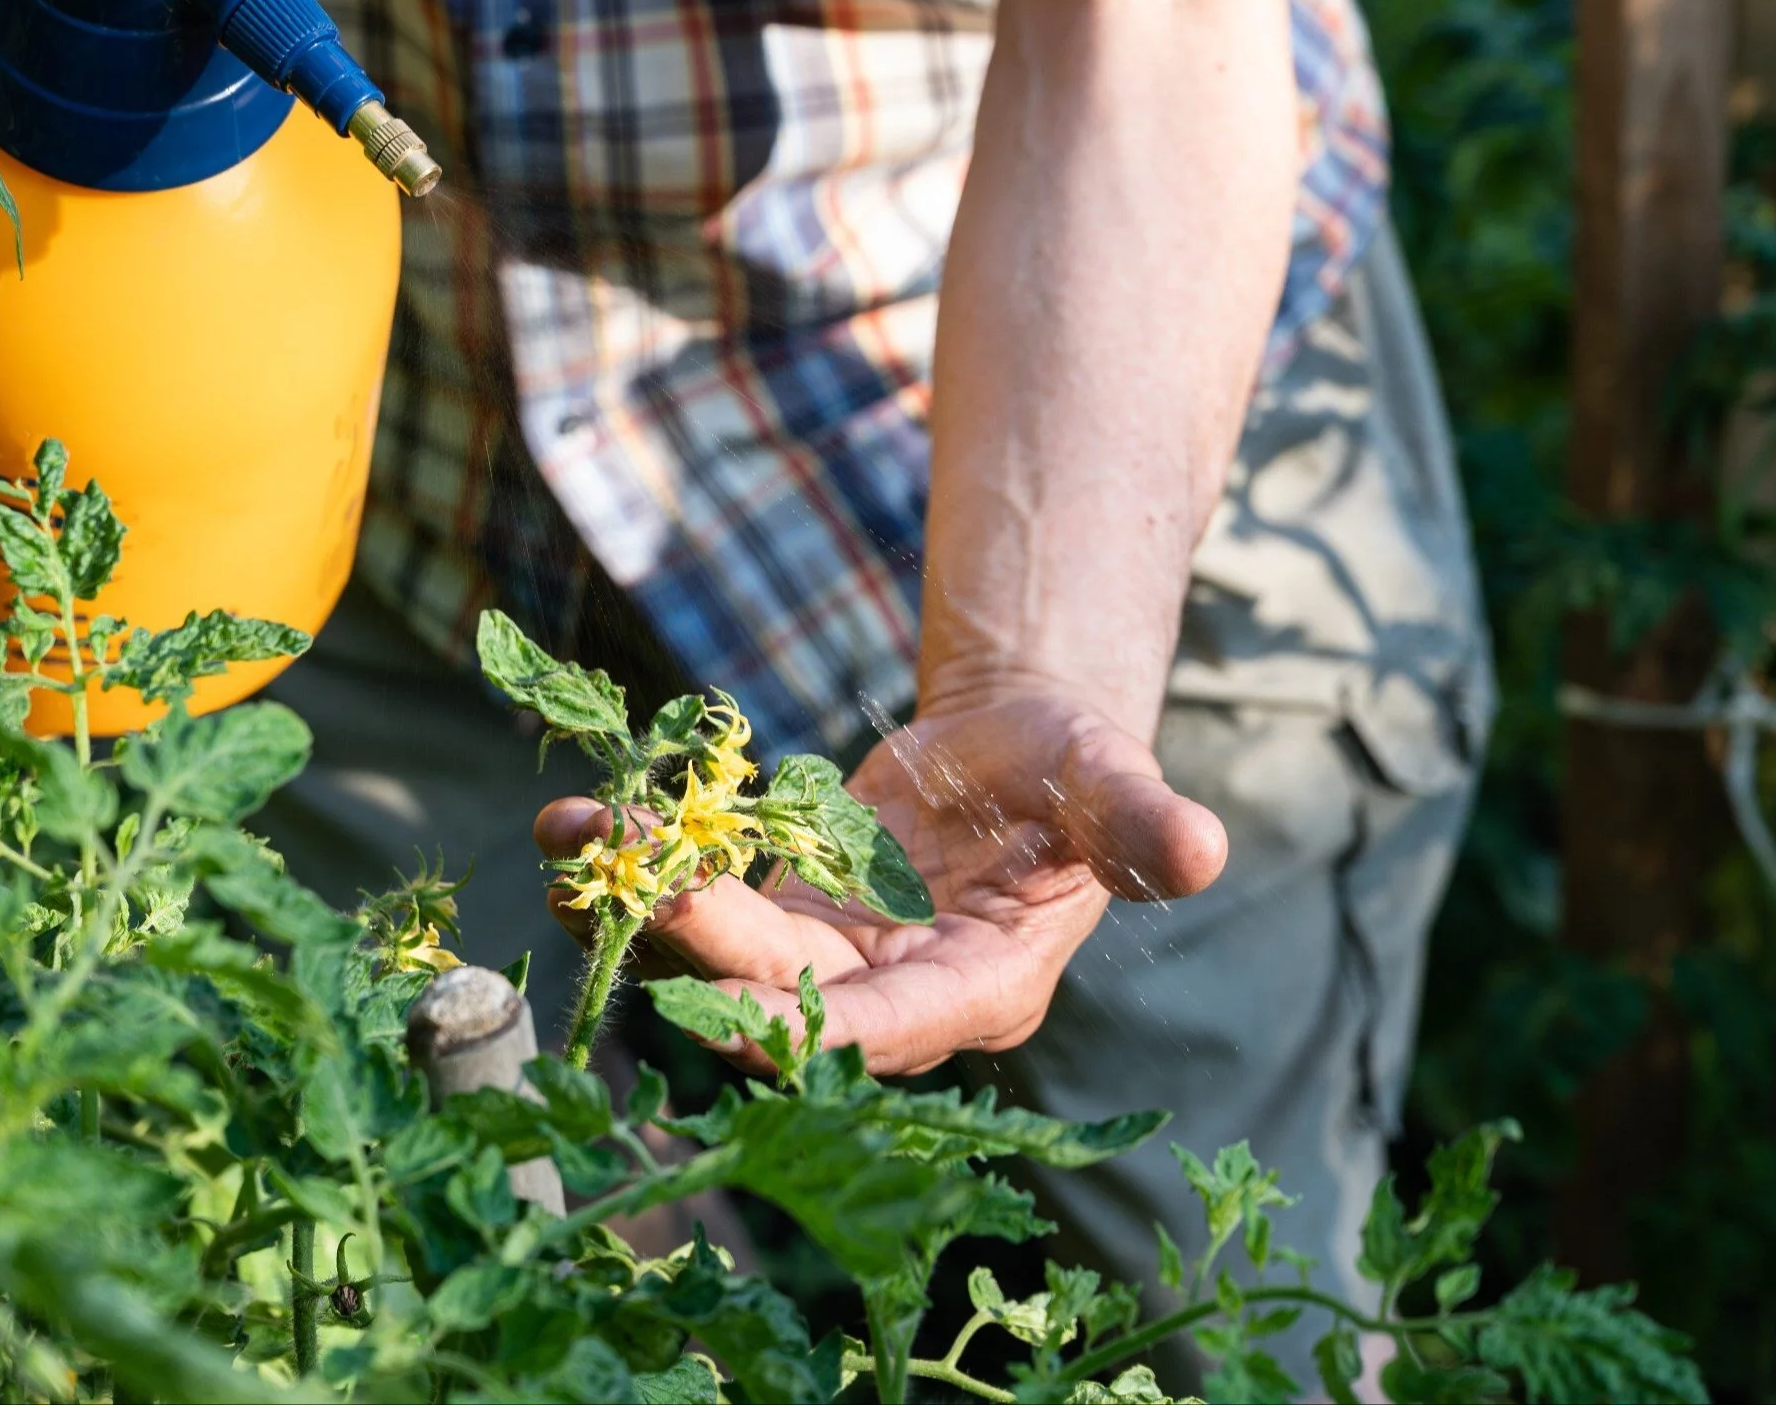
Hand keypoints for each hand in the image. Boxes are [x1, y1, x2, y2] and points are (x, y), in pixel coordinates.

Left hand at [535, 687, 1227, 1075]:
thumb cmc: (1074, 768)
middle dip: (698, 951)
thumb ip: (1140, 826)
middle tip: (625, 889)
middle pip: (783, 994)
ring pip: (722, 954)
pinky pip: (700, 906)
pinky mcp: (781, 917)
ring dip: (643, 905)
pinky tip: (572, 828)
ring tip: (572, 845)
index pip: (890, 1028)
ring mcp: (827, 960)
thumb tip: (1203, 847)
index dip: (809, 1026)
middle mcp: (891, 997)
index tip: (724, 1007)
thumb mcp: (1110, 783)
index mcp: (978, 987)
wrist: (1016, 746)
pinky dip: (637, 869)